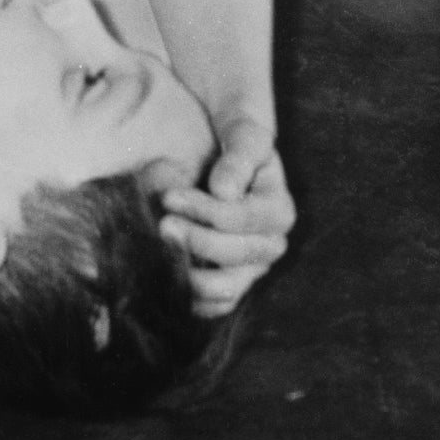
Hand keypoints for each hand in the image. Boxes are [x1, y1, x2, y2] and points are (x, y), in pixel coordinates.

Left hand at [162, 117, 291, 312]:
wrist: (225, 154)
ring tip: (160, 256)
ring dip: (191, 277)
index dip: (204, 210)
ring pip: (226, 288)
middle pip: (234, 255)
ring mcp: (251, 269)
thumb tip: (225, 191)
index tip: (168, 197)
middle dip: (195, 241)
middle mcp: (270, 244)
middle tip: (161, 225)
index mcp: (279, 209)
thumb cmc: (234, 139)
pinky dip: (193, 301)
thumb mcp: (243, 133)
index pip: (241, 219)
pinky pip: (217, 306)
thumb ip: (238, 157)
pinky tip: (167, 281)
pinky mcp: (232, 284)